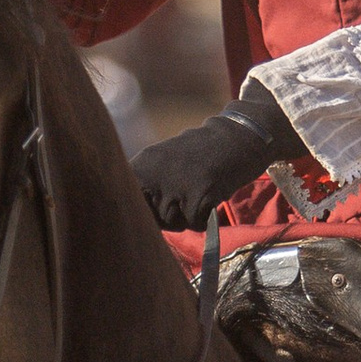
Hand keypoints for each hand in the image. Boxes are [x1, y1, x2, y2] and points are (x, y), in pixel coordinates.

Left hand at [129, 84, 302, 229]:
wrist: (236, 138)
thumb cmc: (200, 155)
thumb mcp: (163, 162)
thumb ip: (146, 186)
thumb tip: (136, 222)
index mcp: (143, 165)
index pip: (124, 200)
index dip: (138, 213)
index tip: (149, 212)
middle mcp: (155, 174)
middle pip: (148, 217)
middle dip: (162, 218)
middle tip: (179, 203)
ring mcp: (176, 184)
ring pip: (172, 223)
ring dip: (185, 217)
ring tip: (197, 195)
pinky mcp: (199, 194)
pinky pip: (195, 223)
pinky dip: (205, 218)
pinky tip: (210, 198)